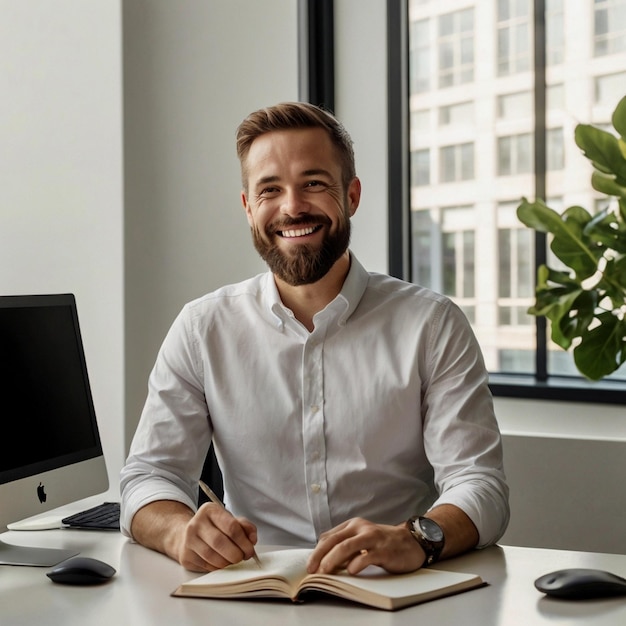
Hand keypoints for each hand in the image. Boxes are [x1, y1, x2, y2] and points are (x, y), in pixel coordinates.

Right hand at [177, 502, 257, 571]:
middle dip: (236, 554)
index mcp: (210, 510)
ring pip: (212, 556)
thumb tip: (252, 539)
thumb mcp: (229, 519)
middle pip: (220, 542)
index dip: (244, 541)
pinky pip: (205, 566)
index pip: (231, 526)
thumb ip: (244, 526)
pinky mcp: (185, 555)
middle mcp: (197, 523)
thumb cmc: (214, 527)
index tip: (250, 549)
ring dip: (227, 563)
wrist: (187, 534)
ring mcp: (189, 540)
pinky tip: (222, 563)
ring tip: (233, 561)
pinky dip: (218, 568)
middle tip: (242, 557)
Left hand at [306, 517, 424, 574]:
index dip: (317, 551)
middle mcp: (361, 528)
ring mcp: (373, 538)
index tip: (310, 565)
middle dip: (320, 555)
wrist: (411, 542)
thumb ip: (345, 546)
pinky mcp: (384, 550)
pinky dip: (357, 563)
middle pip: (334, 540)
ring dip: (333, 559)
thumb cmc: (382, 543)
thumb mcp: (361, 540)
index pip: (328, 537)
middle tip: (312, 570)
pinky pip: (367, 556)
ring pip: (347, 546)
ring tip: (325, 570)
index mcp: (353, 525)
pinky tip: (352, 571)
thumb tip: (323, 559)